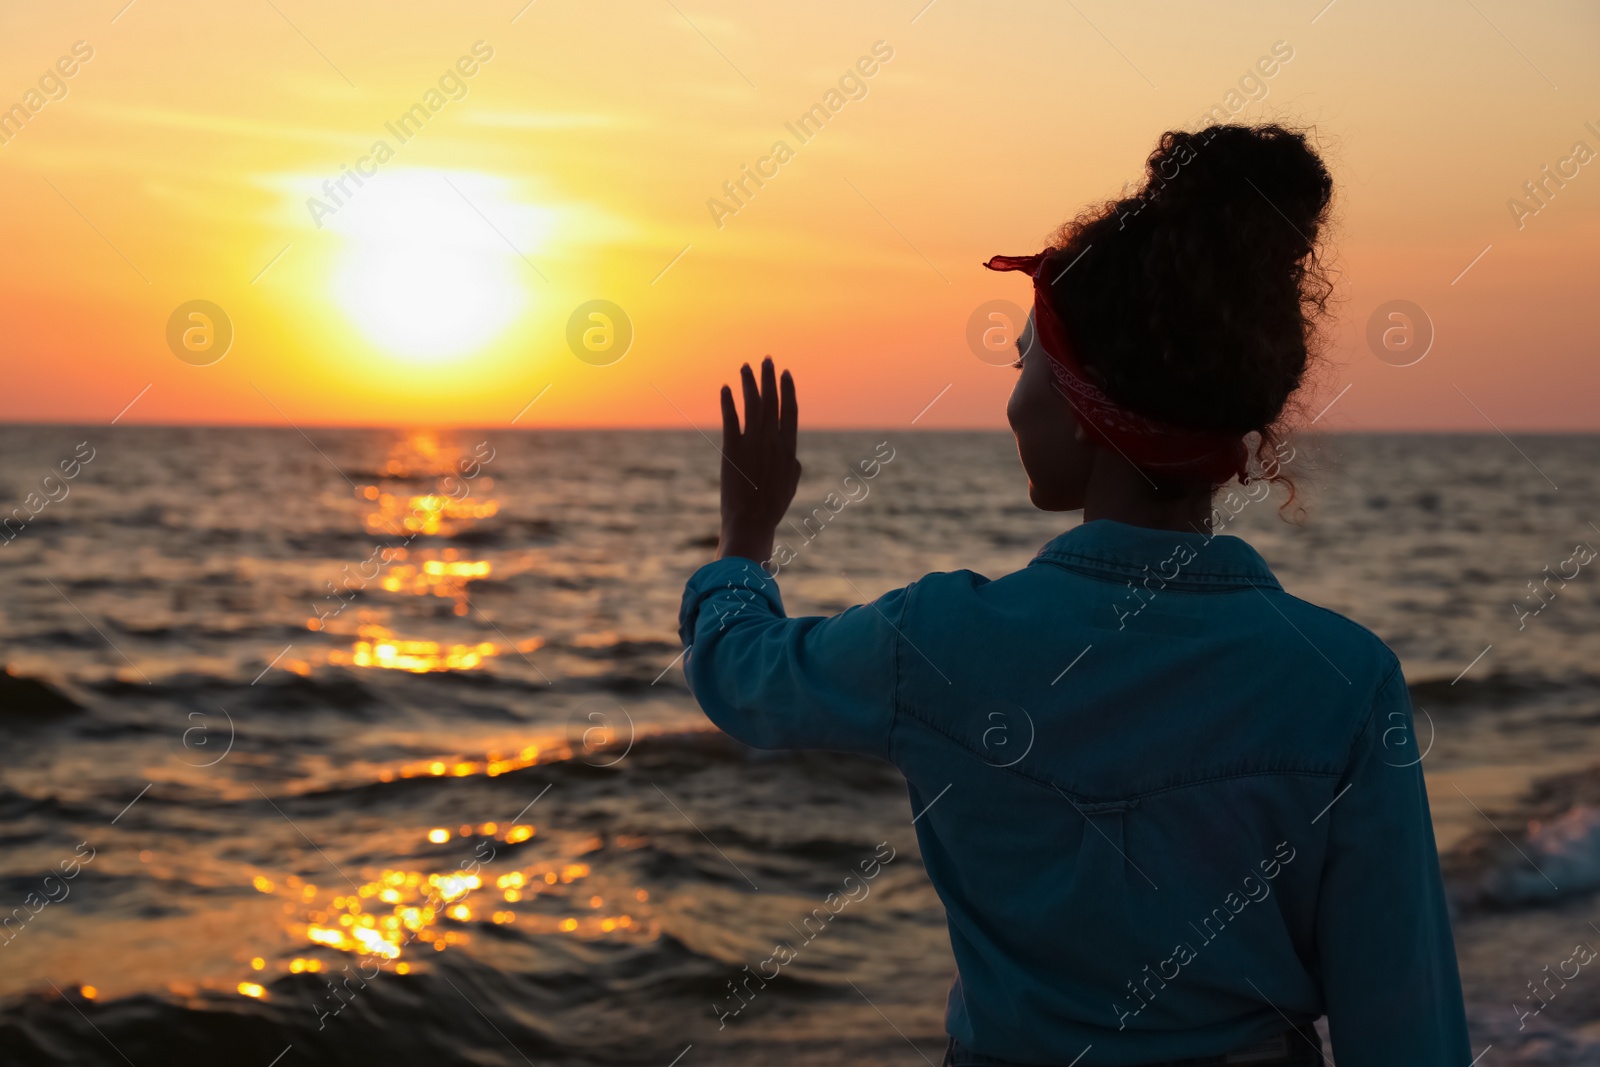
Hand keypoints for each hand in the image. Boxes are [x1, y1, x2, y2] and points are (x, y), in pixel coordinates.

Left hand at [718, 357, 799, 563]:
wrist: (751, 523)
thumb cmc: (771, 508)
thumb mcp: (790, 487)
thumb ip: (793, 467)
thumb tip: (794, 456)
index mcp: (789, 449)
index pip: (790, 410)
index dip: (787, 390)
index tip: (785, 373)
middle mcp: (772, 441)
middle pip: (772, 401)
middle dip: (769, 377)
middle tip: (766, 359)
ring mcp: (753, 444)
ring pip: (752, 405)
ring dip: (749, 383)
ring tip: (745, 367)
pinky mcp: (732, 449)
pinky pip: (731, 419)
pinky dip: (728, 402)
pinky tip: (725, 388)